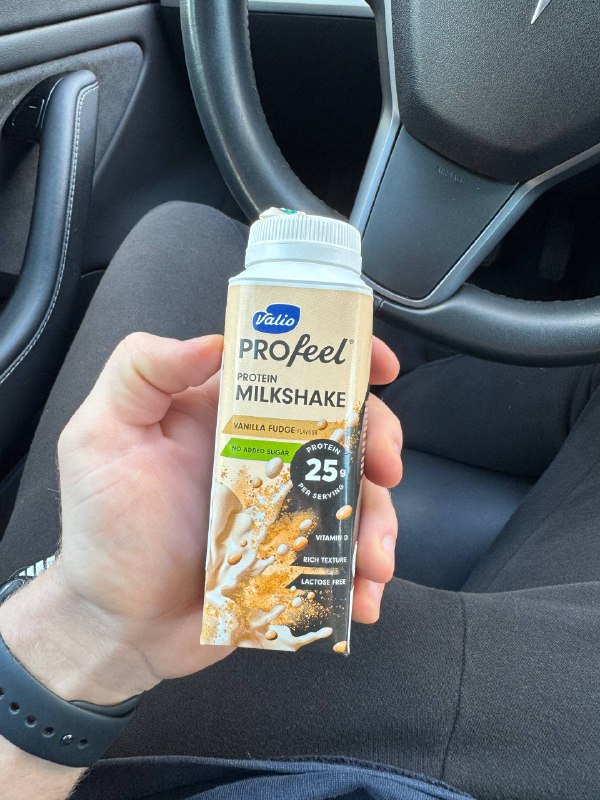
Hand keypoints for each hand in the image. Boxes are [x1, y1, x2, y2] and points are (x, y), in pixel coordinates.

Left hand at [0, 333, 401, 704]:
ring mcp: (284, 507)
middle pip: (343, 428)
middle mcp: (264, 453)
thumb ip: (140, 372)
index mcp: (227, 414)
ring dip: (378, 520)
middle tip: (384, 470)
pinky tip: (362, 596)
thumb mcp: (100, 437)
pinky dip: (364, 575)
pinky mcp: (294, 556)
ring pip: (354, 494)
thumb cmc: (104, 531)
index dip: (343, 358)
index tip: (380, 366)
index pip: (293, 369)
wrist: (118, 625)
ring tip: (373, 559)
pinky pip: (345, 556)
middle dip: (379, 440)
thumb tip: (212, 341)